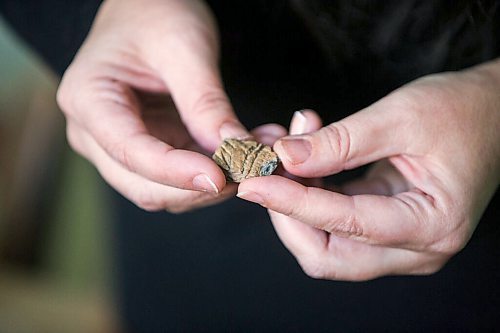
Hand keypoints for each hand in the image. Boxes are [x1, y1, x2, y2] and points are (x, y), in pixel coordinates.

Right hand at [57, 0, 248, 211]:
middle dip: (197, 189)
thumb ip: (205, 102)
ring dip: (214, 184)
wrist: (149, 7)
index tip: (220, 176)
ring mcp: (122, 145)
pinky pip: (183, 175)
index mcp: (89, 100)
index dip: (175, 172)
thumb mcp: (185, 48)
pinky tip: (249, 150)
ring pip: (166, 190)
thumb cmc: (155, 12)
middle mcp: (96, 133)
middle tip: (247, 172)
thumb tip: (234, 150)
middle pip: (143, 185)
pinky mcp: (151, 147)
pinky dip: (217, 171)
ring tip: (259, 156)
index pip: (130, 152)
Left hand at [238, 59, 499, 279]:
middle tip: (269, 172)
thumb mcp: (400, 117)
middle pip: (329, 256)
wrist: (493, 112)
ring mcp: (401, 243)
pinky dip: (313, 199)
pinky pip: (337, 227)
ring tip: (288, 157)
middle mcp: (417, 248)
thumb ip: (340, 141)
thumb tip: (286, 157)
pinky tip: (306, 164)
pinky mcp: (388, 228)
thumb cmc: (461, 111)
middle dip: (289, 217)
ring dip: (297, 207)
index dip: (293, 203)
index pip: (344, 225)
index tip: (255, 183)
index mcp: (431, 225)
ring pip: (327, 246)